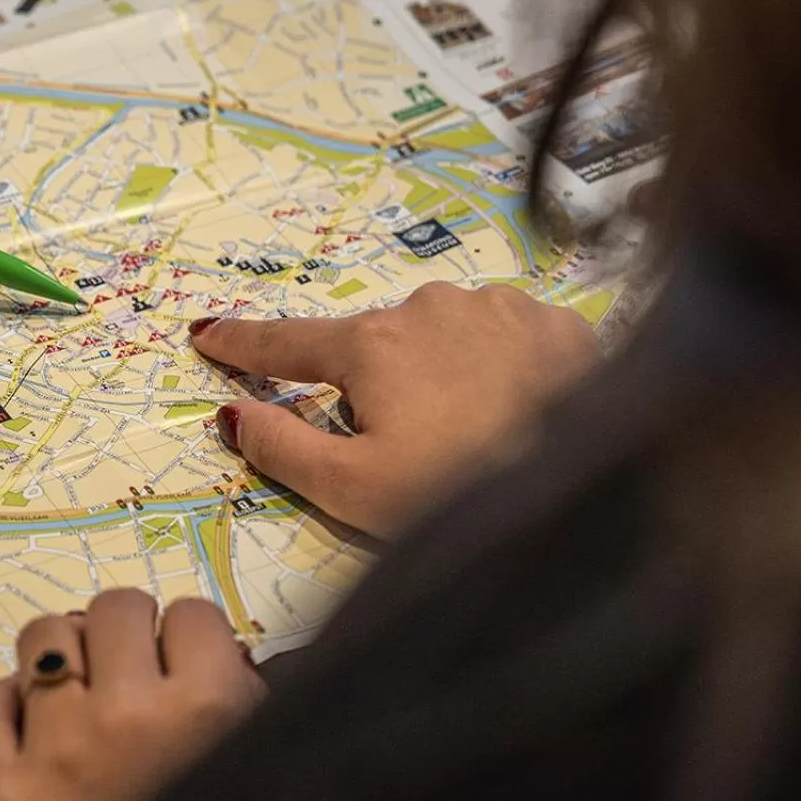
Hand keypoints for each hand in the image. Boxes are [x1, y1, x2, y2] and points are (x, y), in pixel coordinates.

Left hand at [0, 589, 263, 800]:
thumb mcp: (249, 786)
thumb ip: (244, 718)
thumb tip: (220, 659)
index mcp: (210, 716)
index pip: (194, 615)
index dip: (188, 639)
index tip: (183, 663)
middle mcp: (130, 715)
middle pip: (117, 607)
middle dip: (124, 631)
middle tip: (127, 668)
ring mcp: (53, 747)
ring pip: (44, 636)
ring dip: (60, 655)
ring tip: (72, 689)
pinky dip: (5, 709)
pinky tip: (26, 732)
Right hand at [189, 282, 599, 539]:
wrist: (595, 492)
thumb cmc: (458, 494)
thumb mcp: (351, 489)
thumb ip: (283, 448)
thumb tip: (232, 414)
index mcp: (371, 345)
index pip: (287, 342)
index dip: (241, 344)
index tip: (205, 335)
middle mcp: (430, 306)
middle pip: (376, 346)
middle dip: (376, 386)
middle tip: (408, 447)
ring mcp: (499, 307)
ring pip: (444, 337)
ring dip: (441, 374)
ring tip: (472, 434)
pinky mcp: (556, 323)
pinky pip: (505, 338)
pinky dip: (500, 368)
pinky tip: (518, 410)